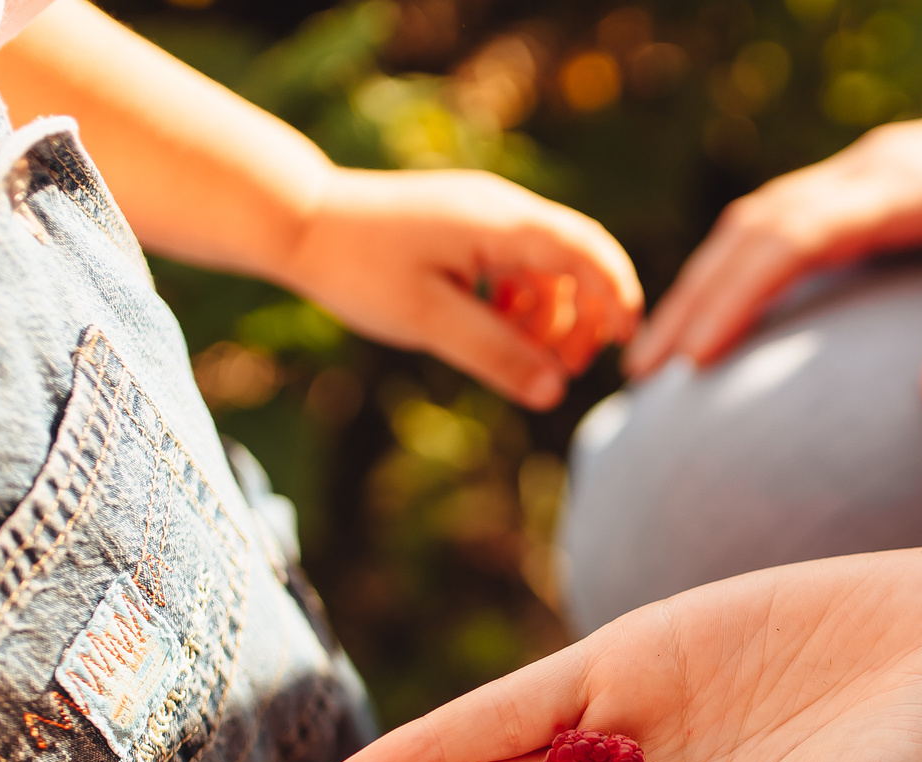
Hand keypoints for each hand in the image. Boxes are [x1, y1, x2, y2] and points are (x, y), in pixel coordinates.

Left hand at [283, 169, 642, 410]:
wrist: (298, 220)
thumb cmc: (358, 268)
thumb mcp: (428, 321)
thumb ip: (495, 355)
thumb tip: (554, 393)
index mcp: (500, 223)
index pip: (587, 252)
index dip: (617, 297)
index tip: (623, 345)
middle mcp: (501, 207)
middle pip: (577, 257)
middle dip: (586, 315)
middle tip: (567, 370)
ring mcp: (483, 211)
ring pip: (546, 264)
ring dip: (549, 314)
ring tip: (527, 360)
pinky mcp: (464, 223)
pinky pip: (515, 261)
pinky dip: (520, 299)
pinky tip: (494, 327)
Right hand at [626, 94, 921, 408]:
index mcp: (903, 184)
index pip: (793, 237)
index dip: (736, 297)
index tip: (693, 362)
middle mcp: (872, 168)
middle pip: (754, 226)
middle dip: (693, 297)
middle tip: (644, 374)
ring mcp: (869, 170)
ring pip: (759, 217)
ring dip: (706, 279)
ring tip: (662, 353)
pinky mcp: (876, 183)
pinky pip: (785, 219)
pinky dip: (740, 265)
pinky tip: (723, 314)